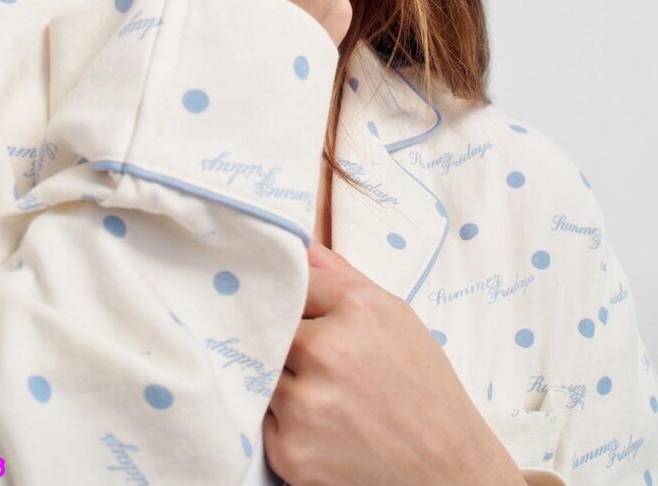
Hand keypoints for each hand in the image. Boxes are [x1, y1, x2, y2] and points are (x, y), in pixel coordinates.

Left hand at [263, 243, 527, 485]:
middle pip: (269, 326)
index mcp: (354, 309)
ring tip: (324, 393)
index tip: (299, 312)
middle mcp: (325, 351)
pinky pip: (262, 419)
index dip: (296, 300)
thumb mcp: (396, 317)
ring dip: (281, 380)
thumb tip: (302, 247)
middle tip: (314, 359)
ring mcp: (304, 403)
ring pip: (262, 372)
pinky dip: (283, 422)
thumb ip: (343, 277)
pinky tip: (321, 425)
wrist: (447, 472)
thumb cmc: (424, 390)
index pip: (293, 283)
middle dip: (285, 340)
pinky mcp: (290, 450)